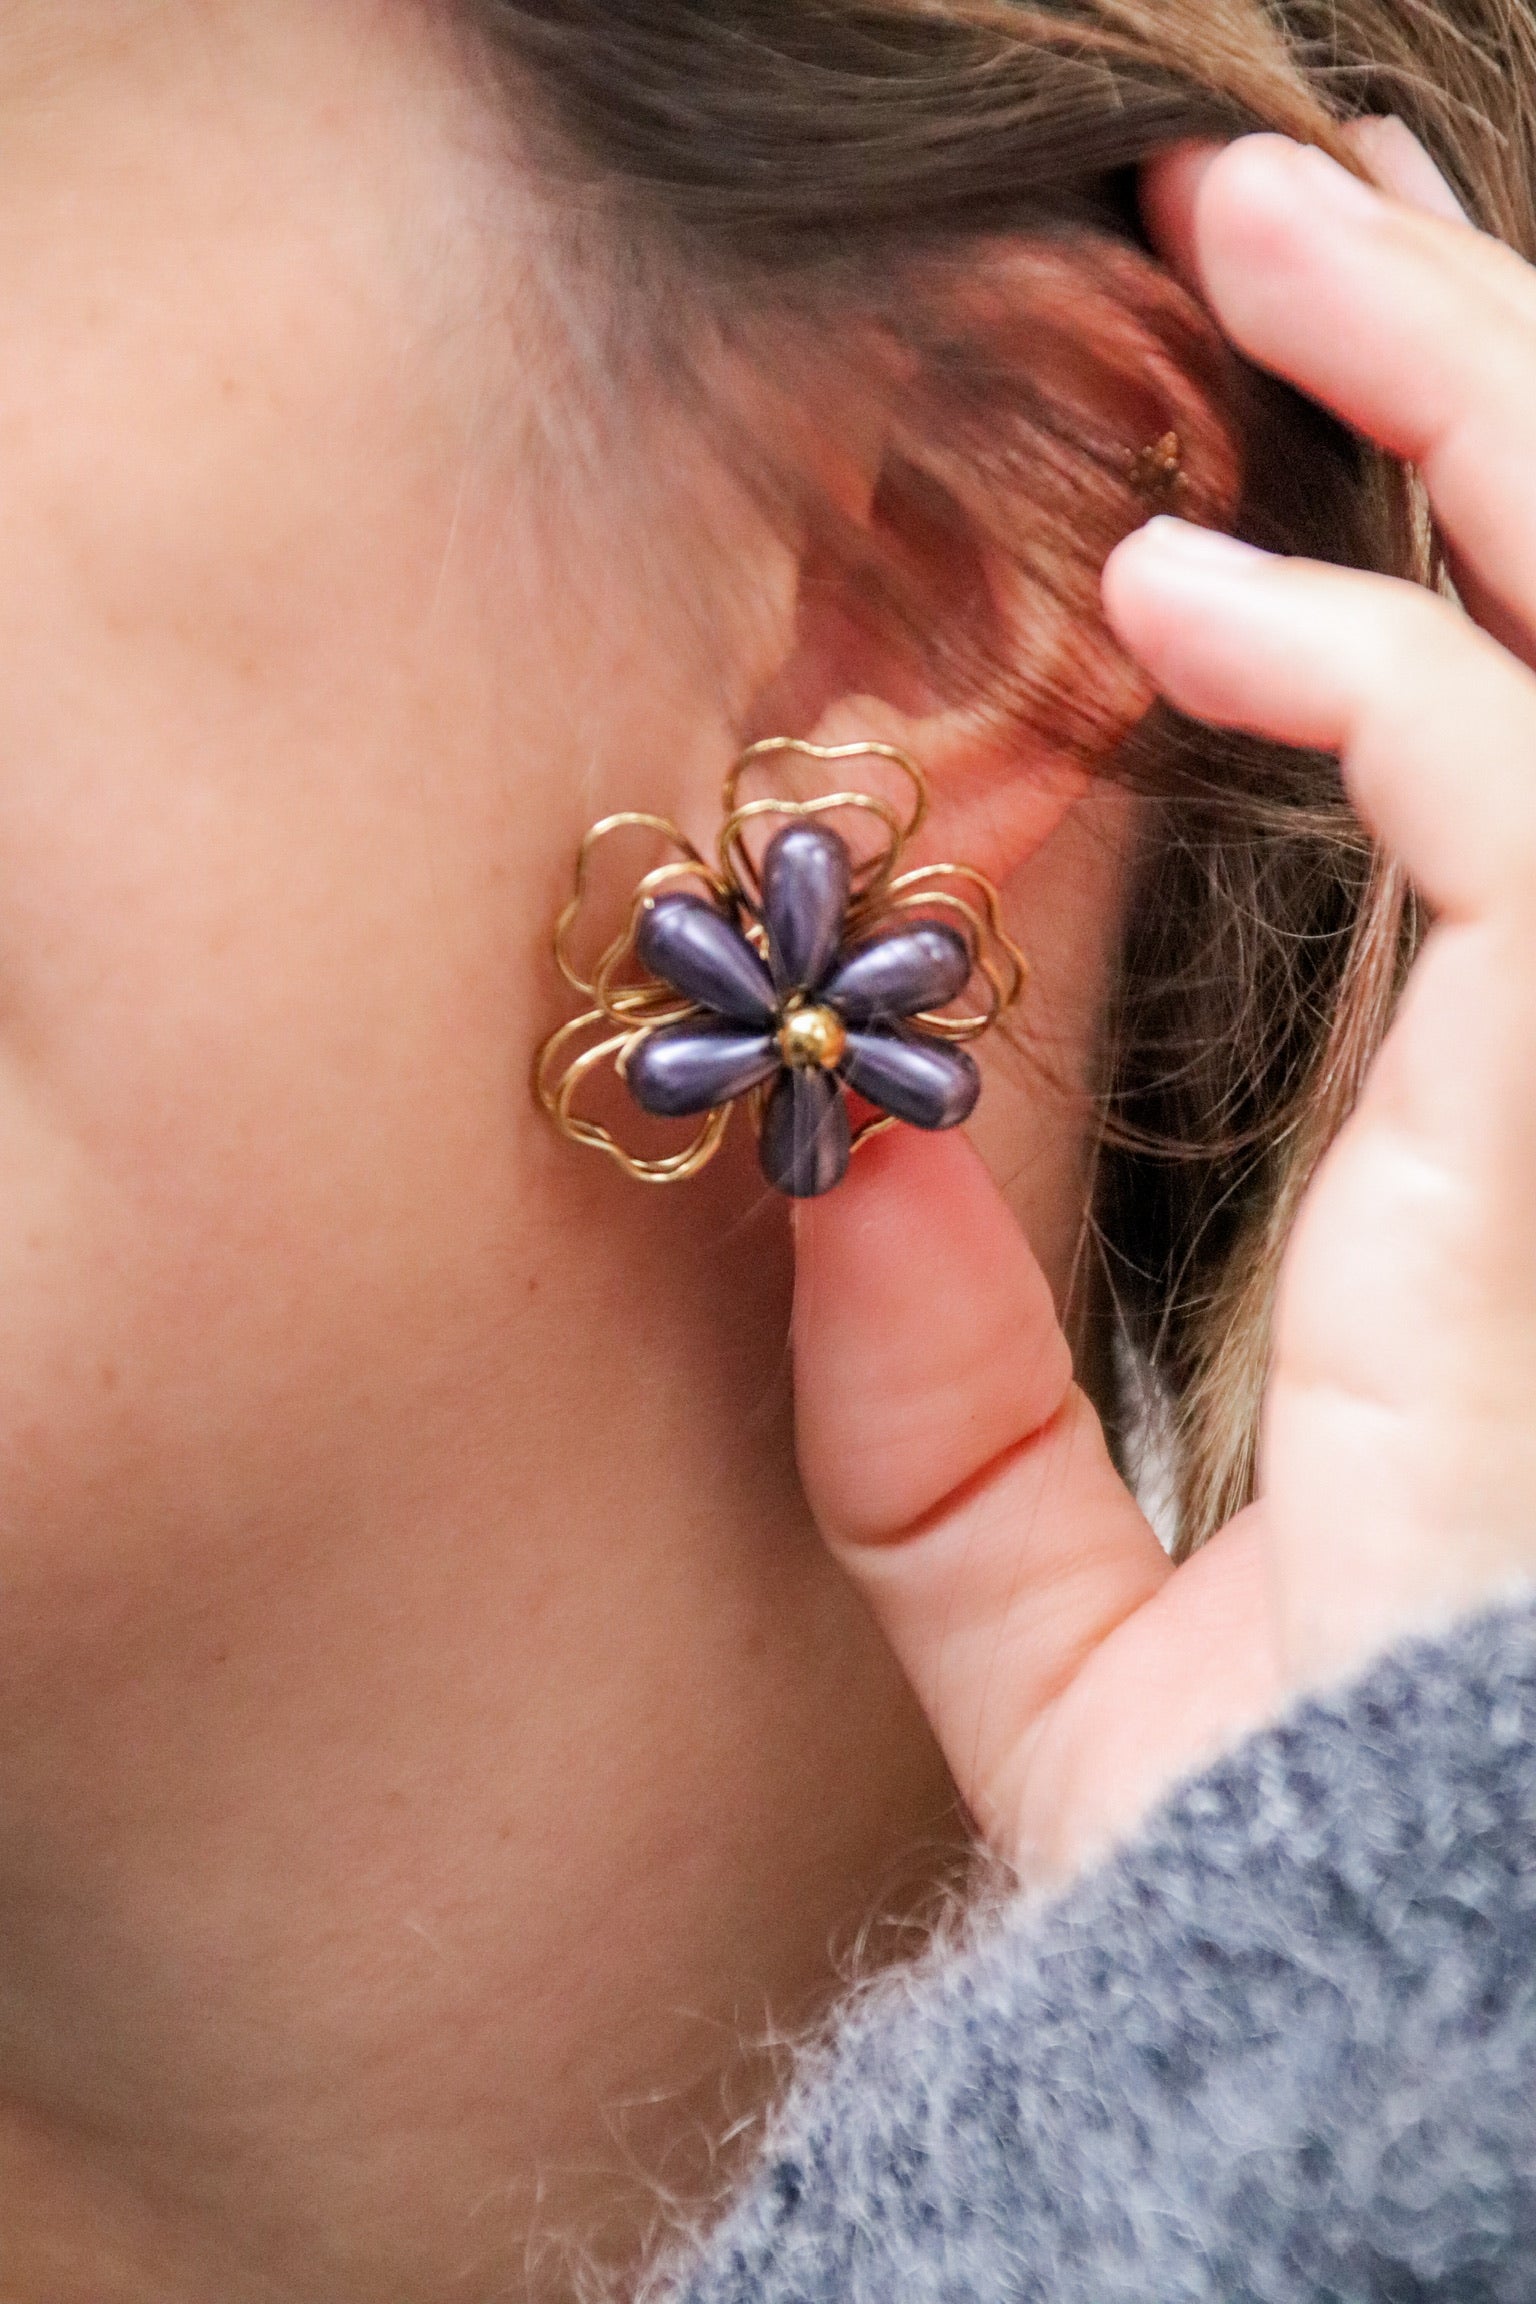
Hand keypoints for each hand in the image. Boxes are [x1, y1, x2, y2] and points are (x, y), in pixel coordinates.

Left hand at [792, 127, 1535, 1876]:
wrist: (1359, 2028)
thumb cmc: (1250, 1859)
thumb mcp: (1037, 1604)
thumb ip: (939, 1395)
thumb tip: (840, 1132)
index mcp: (1489, 1203)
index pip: (1500, 812)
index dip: (1382, 608)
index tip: (1183, 499)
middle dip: (1469, 403)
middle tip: (1281, 213)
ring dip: (1463, 419)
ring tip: (1274, 233)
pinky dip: (1377, 680)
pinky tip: (1182, 608)